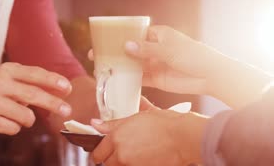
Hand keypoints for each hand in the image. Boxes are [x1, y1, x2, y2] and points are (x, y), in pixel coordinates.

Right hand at [0, 63, 72, 138]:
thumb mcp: (13, 82)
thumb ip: (35, 83)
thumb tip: (63, 89)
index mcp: (7, 70)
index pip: (35, 74)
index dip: (53, 80)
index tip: (68, 88)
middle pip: (33, 94)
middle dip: (53, 103)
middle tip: (67, 110)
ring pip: (25, 116)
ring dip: (27, 119)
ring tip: (16, 115)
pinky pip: (14, 128)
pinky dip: (14, 127)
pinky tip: (3, 121)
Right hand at [89, 26, 271, 106]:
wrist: (211, 77)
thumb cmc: (194, 56)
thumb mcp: (169, 50)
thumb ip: (146, 49)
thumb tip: (125, 46)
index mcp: (158, 34)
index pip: (134, 32)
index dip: (119, 35)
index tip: (103, 38)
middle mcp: (154, 48)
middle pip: (130, 49)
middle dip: (114, 52)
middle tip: (96, 55)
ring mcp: (154, 63)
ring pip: (132, 64)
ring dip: (118, 66)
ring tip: (101, 68)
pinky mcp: (156, 78)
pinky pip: (138, 78)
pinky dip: (127, 79)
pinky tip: (114, 80)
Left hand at [91, 109, 207, 165]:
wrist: (183, 137)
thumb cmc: (164, 124)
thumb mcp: (135, 118)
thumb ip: (112, 124)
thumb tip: (95, 124)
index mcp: (116, 138)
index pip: (97, 153)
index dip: (99, 153)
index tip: (102, 152)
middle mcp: (122, 154)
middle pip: (106, 164)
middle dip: (110, 160)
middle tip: (119, 153)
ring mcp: (132, 165)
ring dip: (122, 163)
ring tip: (134, 155)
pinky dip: (135, 164)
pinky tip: (143, 158)